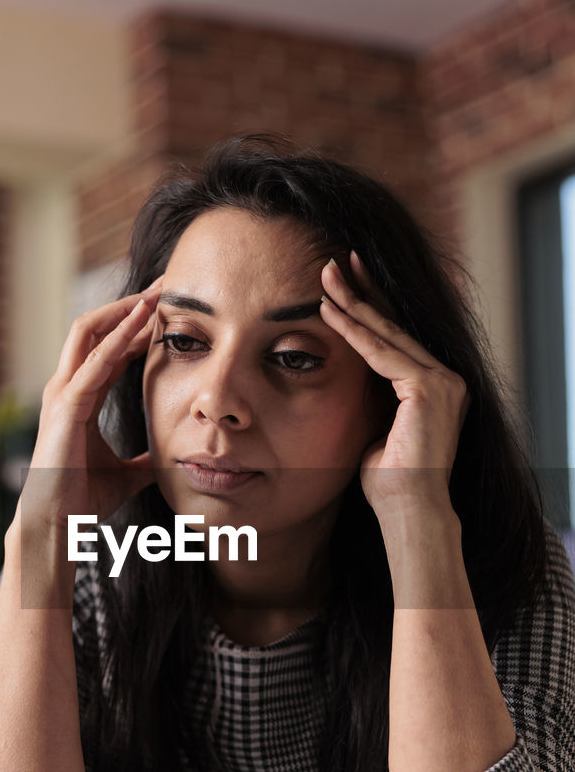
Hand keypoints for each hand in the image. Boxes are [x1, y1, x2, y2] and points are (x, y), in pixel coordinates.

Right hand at [18, 281, 161, 536]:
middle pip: (97, 327)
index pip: (110, 347)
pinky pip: (94, 362)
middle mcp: (68, 386)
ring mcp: (63, 392)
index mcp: (82, 396)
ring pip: (90, 332)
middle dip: (132, 304)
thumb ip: (144, 460)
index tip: (171, 311)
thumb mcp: (126, 473)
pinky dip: (118, 338)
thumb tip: (168, 459)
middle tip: (168, 287)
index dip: (139, 326)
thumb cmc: (82, 498)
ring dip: (125, 310)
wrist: (58, 522)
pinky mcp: (66, 405)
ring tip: (157, 293)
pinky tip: (142, 321)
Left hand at [319, 253, 469, 520]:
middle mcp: (446, 378)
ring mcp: (443, 381)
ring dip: (353, 303)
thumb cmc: (388, 481)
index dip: (369, 308)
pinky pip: (381, 353)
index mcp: (435, 387)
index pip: (397, 338)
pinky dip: (353, 332)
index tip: (343, 284)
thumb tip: (348, 381)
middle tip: (335, 261)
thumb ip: (372, 400)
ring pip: (388, 333)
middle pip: (395, 326)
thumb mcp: (376, 428)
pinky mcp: (430, 388)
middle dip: (362, 291)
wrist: (407, 509)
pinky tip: (328, 312)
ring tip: (325, 275)